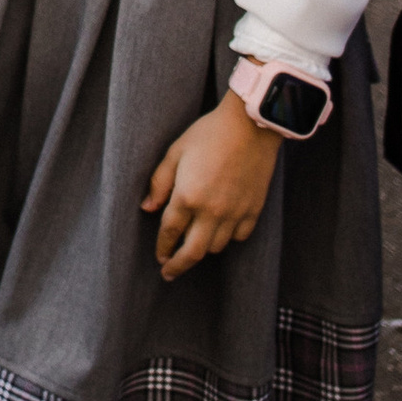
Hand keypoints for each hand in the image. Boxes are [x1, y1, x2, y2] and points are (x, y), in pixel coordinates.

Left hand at [142, 88, 282, 278]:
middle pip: (193, 251)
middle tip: (169, 273)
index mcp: (188, 196)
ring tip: (193, 248)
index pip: (170, 231)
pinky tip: (220, 233)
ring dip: (202, 250)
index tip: (158, 257)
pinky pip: (239, 236)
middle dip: (178, 265)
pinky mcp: (254, 210)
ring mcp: (235, 213)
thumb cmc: (208, 134)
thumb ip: (159, 182)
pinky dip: (228, 239)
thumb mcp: (175, 152)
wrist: (250, 127)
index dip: (162, 247)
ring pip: (216, 246)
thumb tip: (147, 208)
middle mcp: (212, 211)